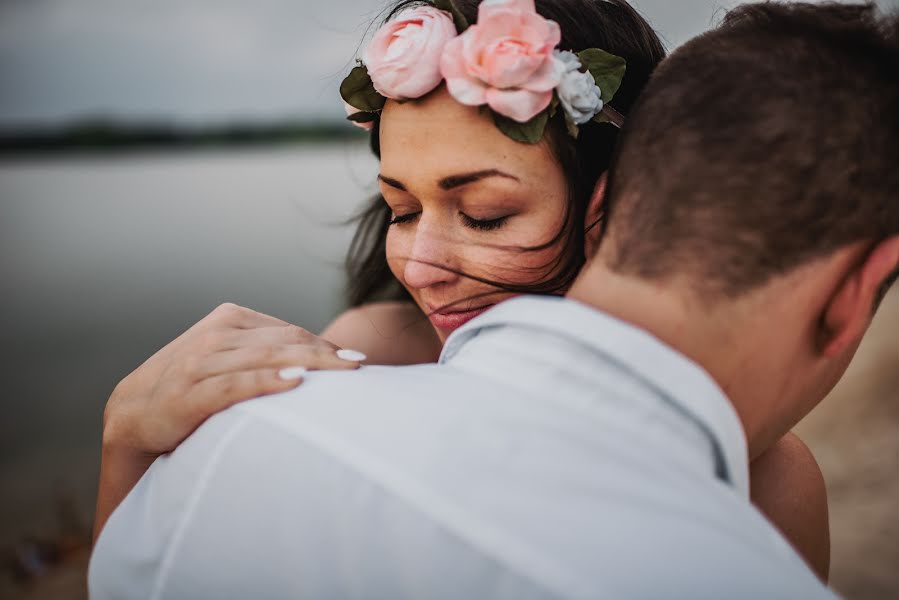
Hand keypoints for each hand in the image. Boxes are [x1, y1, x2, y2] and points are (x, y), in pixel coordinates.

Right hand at [102, 303, 361, 455]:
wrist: (133, 415)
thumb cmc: (193, 388)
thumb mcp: (228, 359)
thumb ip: (264, 352)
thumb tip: (322, 360)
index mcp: (229, 318)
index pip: (289, 331)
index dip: (324, 344)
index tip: (355, 359)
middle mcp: (216, 334)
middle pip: (284, 341)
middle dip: (326, 353)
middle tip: (360, 365)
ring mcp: (201, 361)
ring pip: (267, 357)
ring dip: (309, 363)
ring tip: (343, 371)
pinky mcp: (189, 392)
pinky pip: (236, 384)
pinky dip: (267, 382)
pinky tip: (296, 383)